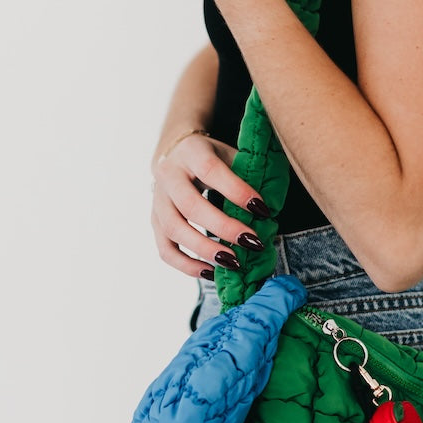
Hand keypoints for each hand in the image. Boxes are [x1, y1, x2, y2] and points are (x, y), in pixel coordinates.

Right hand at [151, 132, 271, 279]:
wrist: (177, 154)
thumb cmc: (213, 158)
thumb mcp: (230, 155)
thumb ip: (247, 175)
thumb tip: (268, 212)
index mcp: (190, 151)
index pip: (210, 170)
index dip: (236, 191)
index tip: (263, 209)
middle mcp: (168, 174)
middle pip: (190, 206)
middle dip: (224, 228)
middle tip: (252, 243)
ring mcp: (157, 200)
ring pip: (174, 229)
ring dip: (205, 250)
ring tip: (234, 263)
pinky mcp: (154, 222)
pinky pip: (165, 249)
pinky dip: (187, 265)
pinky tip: (211, 272)